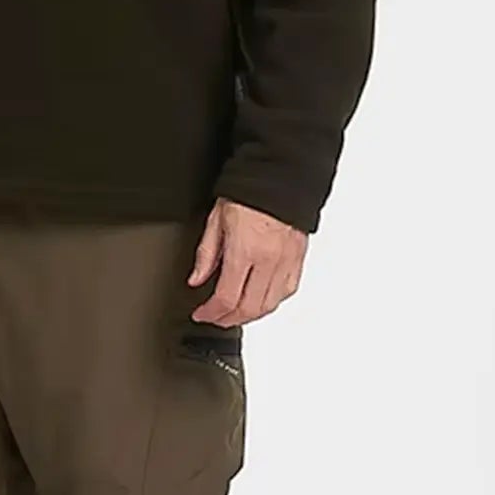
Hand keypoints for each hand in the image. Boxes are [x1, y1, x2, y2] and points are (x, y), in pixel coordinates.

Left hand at [187, 197, 306, 326]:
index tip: (201, 314)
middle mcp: (268, 260)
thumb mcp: (216, 218)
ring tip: (234, 313)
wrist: (280, 175)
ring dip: (249, 315)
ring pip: (269, 305)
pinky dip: (271, 302)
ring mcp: (286, 261)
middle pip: (248, 309)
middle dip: (228, 319)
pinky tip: (260, 300)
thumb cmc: (248, 190)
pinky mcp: (298, 258)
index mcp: (245, 250)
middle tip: (215, 317)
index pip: (226, 298)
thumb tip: (196, 278)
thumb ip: (206, 253)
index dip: (211, 313)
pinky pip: (287, 291)